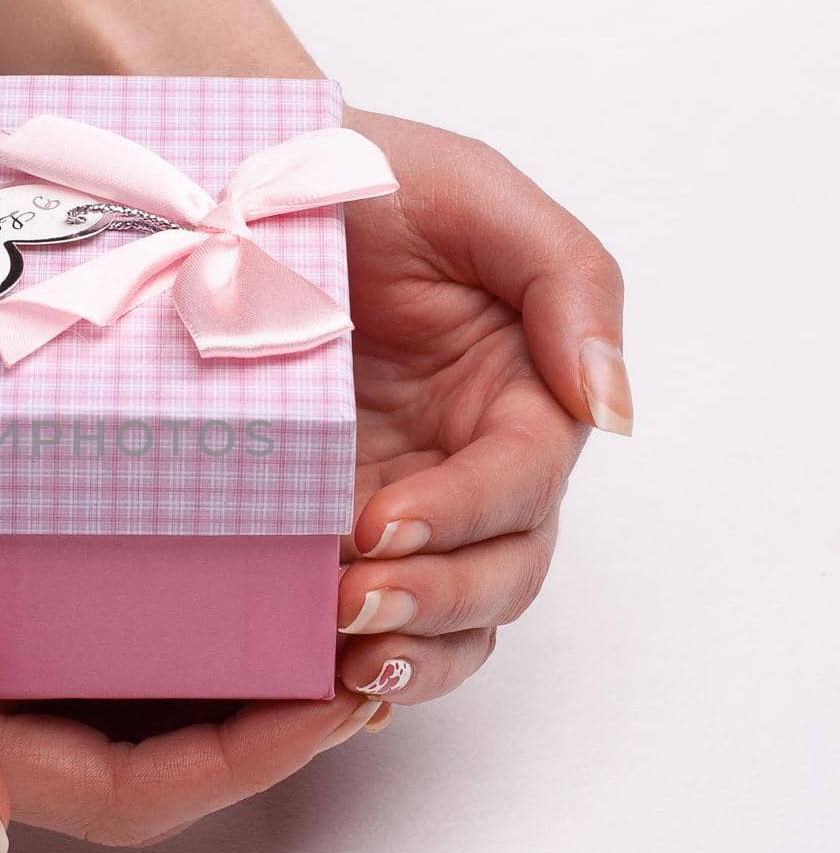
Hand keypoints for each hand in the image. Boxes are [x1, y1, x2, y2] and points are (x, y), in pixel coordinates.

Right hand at [0, 238, 374, 852]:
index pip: (113, 790)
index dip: (237, 765)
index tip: (336, 705)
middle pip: (138, 752)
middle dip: (258, 725)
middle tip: (361, 658)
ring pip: (129, 688)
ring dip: (231, 669)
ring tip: (330, 612)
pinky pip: (101, 614)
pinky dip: (182, 604)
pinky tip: (248, 559)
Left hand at [335, 108, 630, 707]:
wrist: (241, 187)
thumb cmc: (365, 177)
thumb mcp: (474, 196)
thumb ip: (569, 284)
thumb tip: (611, 407)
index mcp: (520, 391)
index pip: (522, 480)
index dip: (464, 513)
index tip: (380, 522)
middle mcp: (469, 460)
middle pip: (501, 569)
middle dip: (438, 599)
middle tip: (351, 605)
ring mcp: (403, 498)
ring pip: (452, 613)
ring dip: (412, 649)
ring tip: (345, 662)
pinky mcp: (331, 523)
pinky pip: (374, 609)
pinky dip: (365, 654)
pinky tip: (321, 675)